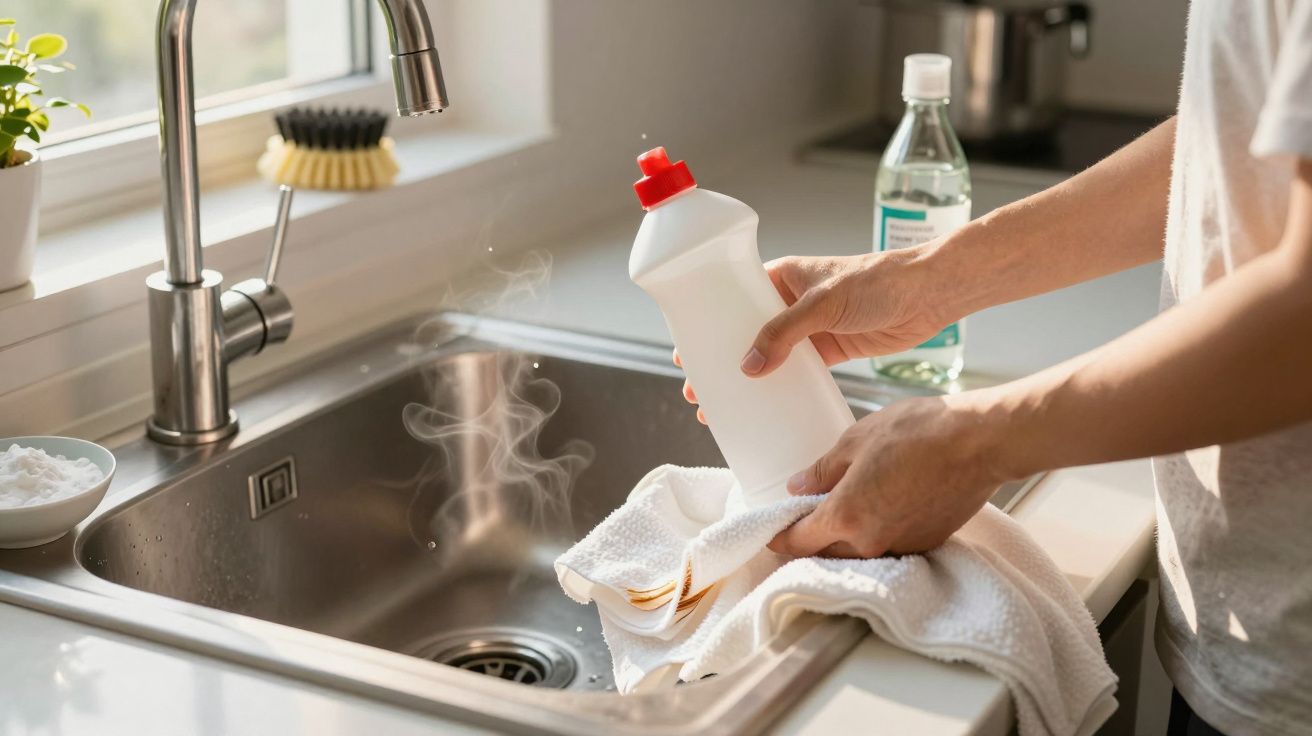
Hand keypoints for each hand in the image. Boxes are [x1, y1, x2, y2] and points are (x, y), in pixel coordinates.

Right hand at [678, 250, 954, 421]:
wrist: (928, 294)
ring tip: (724, 407)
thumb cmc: (878, 282)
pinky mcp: (831, 351)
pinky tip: (767, 409)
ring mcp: (810, 328)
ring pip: (769, 356)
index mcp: (782, 276)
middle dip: (722, 361)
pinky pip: (797, 373)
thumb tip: (749, 366)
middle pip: (746, 333)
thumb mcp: (823, 303)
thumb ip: (784, 333)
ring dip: (749, 380)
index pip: (734, 300)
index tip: (687, 352)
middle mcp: (791, 302)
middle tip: (698, 390)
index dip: (709, 325)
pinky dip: (782, 389)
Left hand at [767, 393, 1009, 557]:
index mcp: (845, 516)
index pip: (799, 541)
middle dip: (810, 542)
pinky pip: (888, 548)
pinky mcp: (926, 544)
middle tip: (802, 521)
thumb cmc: (918, 432)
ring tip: (841, 514)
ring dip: (844, 542)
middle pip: (826, 554)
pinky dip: (876, 536)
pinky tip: (878, 512)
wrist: (979, 442)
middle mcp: (870, 542)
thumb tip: (798, 487)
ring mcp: (901, 547)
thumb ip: (823, 469)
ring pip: (859, 555)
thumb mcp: (856, 440)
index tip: (771, 533)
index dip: (780, 538)